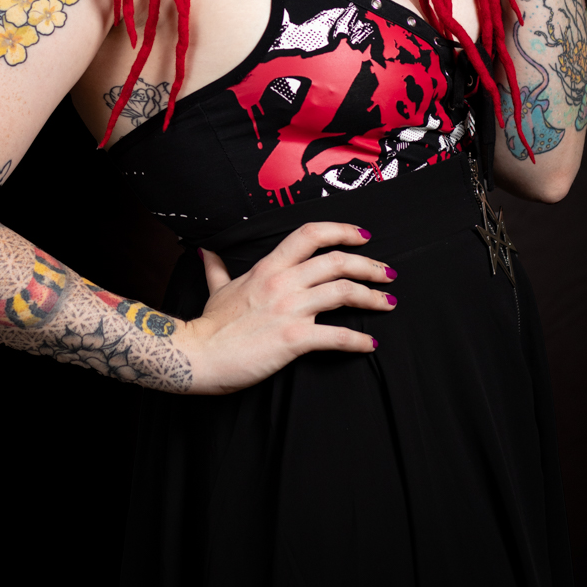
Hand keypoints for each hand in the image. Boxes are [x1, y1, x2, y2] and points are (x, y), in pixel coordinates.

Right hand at [175, 222, 396, 394]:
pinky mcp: (293, 339)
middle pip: (337, 261)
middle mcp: (283, 282)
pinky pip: (336, 336)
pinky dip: (358, 340)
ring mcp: (289, 309)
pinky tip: (370, 343)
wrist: (198, 355)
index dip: (341, 230)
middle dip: (369, 265)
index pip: (311, 234)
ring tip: (388, 302)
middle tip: (387, 273)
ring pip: (343, 292)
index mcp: (269, 266)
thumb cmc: (211, 325)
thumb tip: (207, 251)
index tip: (363, 236)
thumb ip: (218, 268)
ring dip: (372, 297)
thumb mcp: (217, 288)